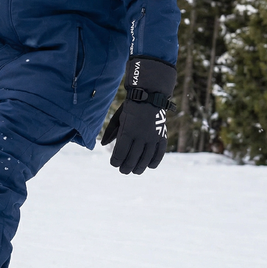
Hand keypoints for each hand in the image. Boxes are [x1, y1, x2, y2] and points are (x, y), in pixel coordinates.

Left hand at [101, 56, 175, 173]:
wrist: (149, 96)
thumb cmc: (130, 107)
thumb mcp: (117, 118)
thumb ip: (111, 132)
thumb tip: (104, 145)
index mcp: (128, 131)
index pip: (120, 152)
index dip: (116, 161)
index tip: (114, 164)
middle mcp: (140, 136)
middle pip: (133, 158)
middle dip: (126, 167)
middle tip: (123, 171)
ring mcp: (152, 137)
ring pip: (146, 158)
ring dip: (140, 167)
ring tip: (135, 171)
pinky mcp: (162, 137)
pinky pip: (159, 153)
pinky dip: (155, 161)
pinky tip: (150, 166)